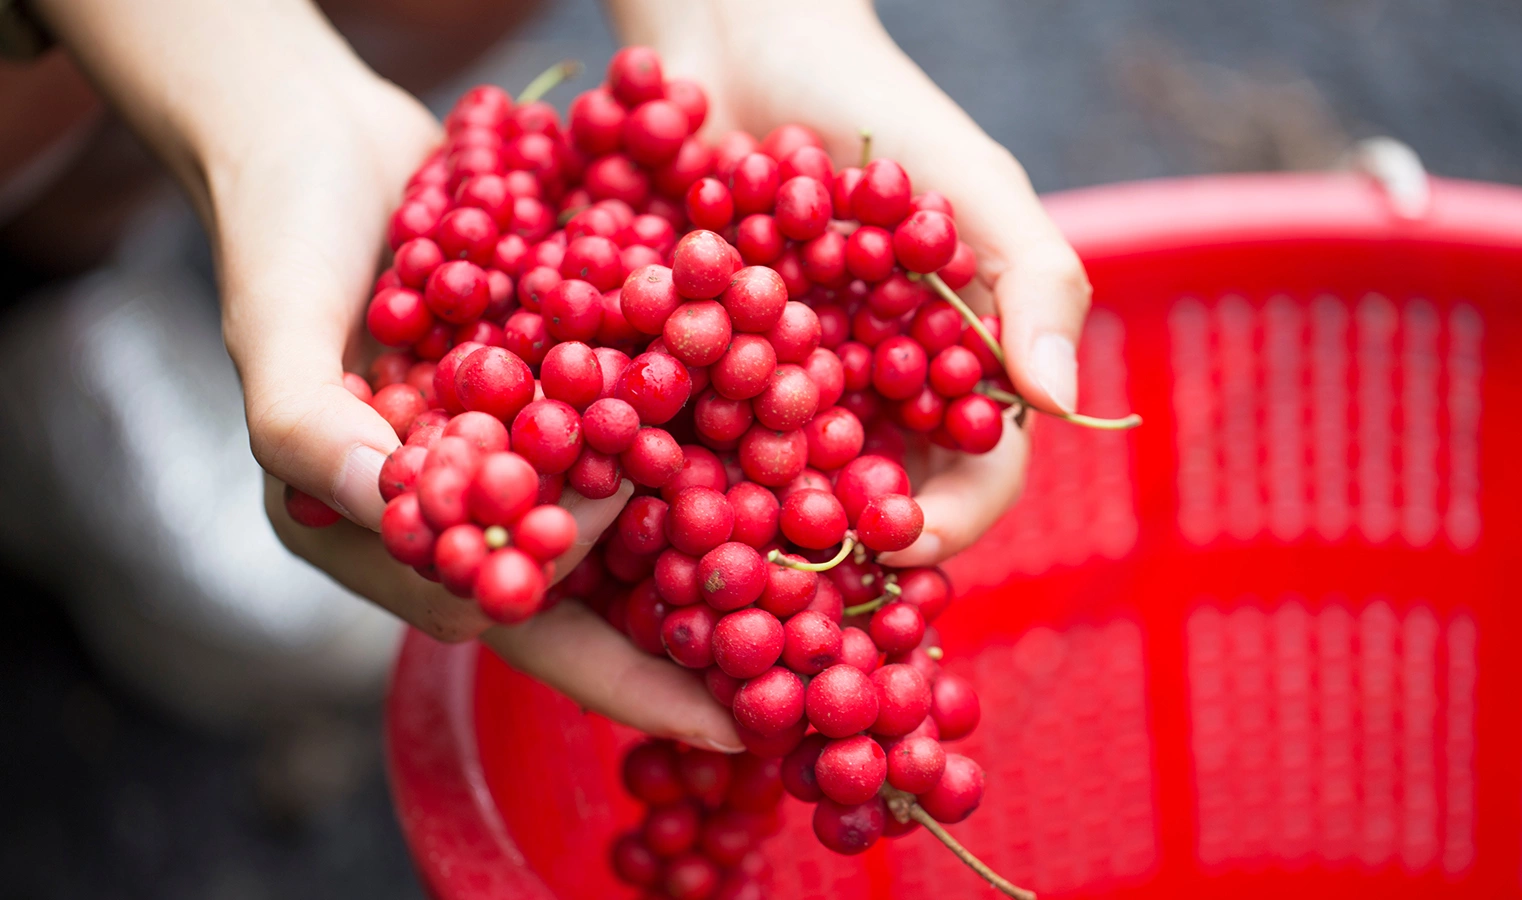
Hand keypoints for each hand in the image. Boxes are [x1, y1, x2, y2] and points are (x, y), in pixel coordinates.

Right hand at [35, 0, 739, 751]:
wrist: (318, 129)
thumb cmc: (276, 229)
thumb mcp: (274, 326)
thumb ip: (313, 428)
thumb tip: (402, 507)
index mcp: (387, 530)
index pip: (515, 625)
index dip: (615, 677)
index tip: (722, 718)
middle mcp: (468, 499)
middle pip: (593, 590)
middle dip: (688, 627)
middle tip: (803, 664)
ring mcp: (521, 436)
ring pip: (633, 513)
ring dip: (715, 537)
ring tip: (823, 577)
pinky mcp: (561, 374)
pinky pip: (644, 421)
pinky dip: (706, 437)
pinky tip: (790, 446)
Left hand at [610, 0, 1087, 566]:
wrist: (739, 40)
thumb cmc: (874, 105)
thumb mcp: (973, 182)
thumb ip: (1035, 283)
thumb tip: (1067, 405)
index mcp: (945, 372)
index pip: (972, 477)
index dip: (947, 523)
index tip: (899, 541)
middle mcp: (862, 395)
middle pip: (866, 500)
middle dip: (836, 541)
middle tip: (793, 568)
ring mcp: (771, 385)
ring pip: (771, 484)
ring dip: (746, 518)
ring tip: (709, 539)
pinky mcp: (687, 362)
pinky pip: (680, 427)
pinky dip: (662, 452)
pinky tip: (633, 473)